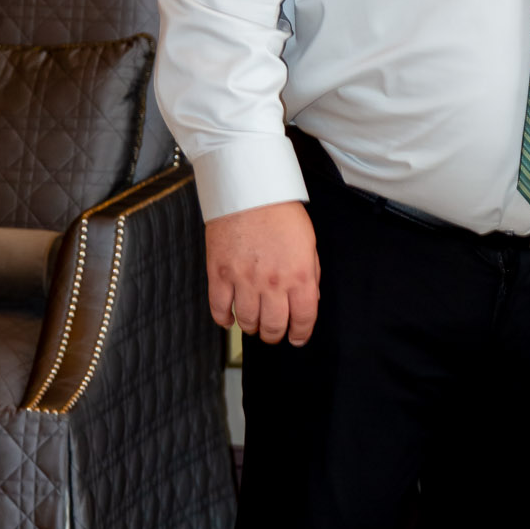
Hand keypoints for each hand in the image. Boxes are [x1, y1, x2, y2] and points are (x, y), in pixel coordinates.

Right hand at [206, 200, 319, 346]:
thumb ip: (310, 274)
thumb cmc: (280, 212)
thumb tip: (308, 300)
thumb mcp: (309, 243)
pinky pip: (219, 308)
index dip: (301, 333)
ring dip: (252, 327)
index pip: (303, 318)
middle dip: (275, 335)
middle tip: (273, 333)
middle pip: (273, 326)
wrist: (249, 190)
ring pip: (247, 321)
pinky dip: (224, 319)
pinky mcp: (219, 274)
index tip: (297, 337)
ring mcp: (243, 280)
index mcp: (299, 275)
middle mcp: (272, 283)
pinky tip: (229, 318)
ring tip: (253, 324)